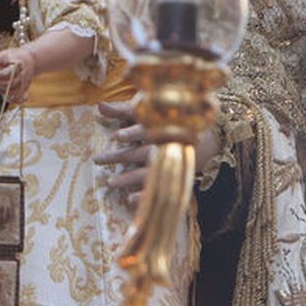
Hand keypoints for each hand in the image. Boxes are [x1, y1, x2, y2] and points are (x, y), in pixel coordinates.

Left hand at [0, 46, 35, 101]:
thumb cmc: (14, 57)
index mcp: (19, 65)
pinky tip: (6, 98)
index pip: (8, 73)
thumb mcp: (5, 54)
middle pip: (12, 83)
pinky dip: (15, 100)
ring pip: (16, 92)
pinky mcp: (25, 89)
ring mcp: (25, 82)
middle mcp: (24, 75)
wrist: (30, 60)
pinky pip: (22, 98)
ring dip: (5, 92)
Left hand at [93, 98, 222, 207]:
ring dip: (128, 178)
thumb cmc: (168, 120)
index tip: (117, 136)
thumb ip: (122, 110)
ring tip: (110, 182)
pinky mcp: (173, 177)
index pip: (146, 130)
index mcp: (159, 129)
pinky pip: (159, 189)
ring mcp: (168, 164)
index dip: (133, 132)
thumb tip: (99, 106)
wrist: (209, 137)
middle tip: (96, 159)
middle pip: (139, 153)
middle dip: (118, 157)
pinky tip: (130, 199)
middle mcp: (163, 147)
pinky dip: (144, 195)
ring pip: (147, 173)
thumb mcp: (147, 111)